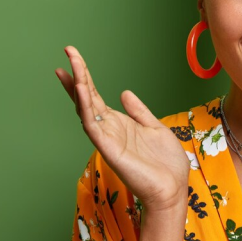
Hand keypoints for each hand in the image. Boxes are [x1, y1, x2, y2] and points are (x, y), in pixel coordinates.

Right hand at [55, 46, 190, 213]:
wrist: (173, 188)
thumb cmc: (165, 163)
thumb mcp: (155, 128)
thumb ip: (139, 111)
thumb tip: (124, 92)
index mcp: (120, 123)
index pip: (96, 97)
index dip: (85, 77)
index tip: (73, 58)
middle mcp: (110, 129)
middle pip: (87, 98)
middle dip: (77, 75)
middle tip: (68, 52)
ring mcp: (108, 139)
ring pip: (86, 109)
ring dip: (79, 87)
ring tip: (72, 67)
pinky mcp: (110, 149)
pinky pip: (93, 126)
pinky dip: (86, 108)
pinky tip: (82, 91)